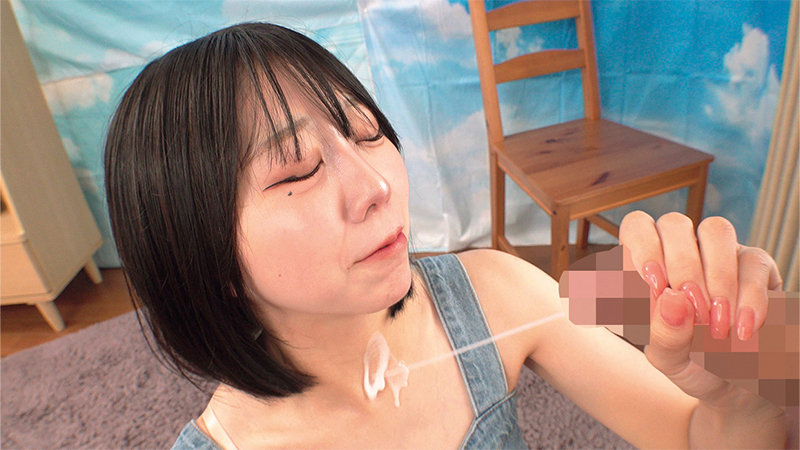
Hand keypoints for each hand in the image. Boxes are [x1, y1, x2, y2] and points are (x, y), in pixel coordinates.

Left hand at [619, 211, 790, 447]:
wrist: (734, 385)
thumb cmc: (689, 362)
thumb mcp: (668, 359)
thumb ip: (663, 334)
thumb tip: (672, 299)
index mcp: (647, 266)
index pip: (636, 228)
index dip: (642, 248)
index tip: (654, 286)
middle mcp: (681, 252)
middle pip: (674, 223)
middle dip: (682, 266)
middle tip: (692, 309)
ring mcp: (718, 254)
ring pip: (715, 230)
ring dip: (716, 276)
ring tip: (717, 324)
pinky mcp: (756, 266)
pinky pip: (753, 261)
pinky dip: (748, 296)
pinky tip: (741, 329)